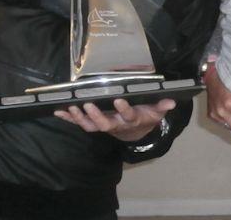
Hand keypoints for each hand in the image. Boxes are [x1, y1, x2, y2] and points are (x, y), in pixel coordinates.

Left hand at [54, 98, 173, 141]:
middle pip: (105, 124)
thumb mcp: (156, 112)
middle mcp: (116, 124)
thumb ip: (162, 106)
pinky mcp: (95, 124)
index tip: (119, 100)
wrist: (135, 131)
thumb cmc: (146, 116)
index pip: (128, 116)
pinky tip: (59, 111)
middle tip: (88, 104)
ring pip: (91, 126)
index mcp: (131, 120)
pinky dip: (69, 119)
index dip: (124, 109)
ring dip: (80, 118)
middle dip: (96, 115)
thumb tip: (171, 101)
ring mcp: (104, 125)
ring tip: (72, 107)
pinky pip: (80, 123)